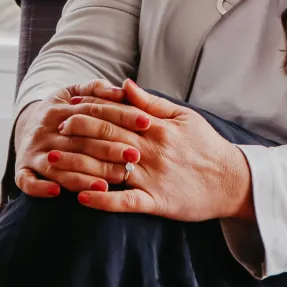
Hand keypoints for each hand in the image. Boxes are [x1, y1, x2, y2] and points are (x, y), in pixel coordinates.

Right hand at [13, 80, 150, 196]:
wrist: (24, 128)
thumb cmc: (61, 113)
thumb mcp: (73, 94)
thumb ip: (97, 89)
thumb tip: (123, 88)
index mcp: (59, 108)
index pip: (94, 111)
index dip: (121, 116)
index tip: (146, 123)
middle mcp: (45, 129)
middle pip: (79, 141)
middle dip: (108, 150)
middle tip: (134, 157)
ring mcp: (32, 151)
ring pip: (57, 165)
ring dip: (81, 176)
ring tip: (107, 184)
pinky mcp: (21, 170)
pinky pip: (27, 181)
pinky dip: (40, 188)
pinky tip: (58, 192)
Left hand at [64, 79, 254, 221]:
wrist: (232, 181)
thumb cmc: (207, 146)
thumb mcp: (184, 116)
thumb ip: (152, 102)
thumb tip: (125, 84)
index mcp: (158, 128)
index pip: (117, 115)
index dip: (91, 110)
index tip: (69, 107)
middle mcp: (152, 151)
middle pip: (108, 138)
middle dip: (78, 132)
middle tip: (55, 130)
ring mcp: (153, 177)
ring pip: (110, 169)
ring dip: (79, 165)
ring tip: (53, 162)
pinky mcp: (157, 202)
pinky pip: (126, 202)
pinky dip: (103, 200)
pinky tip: (82, 197)